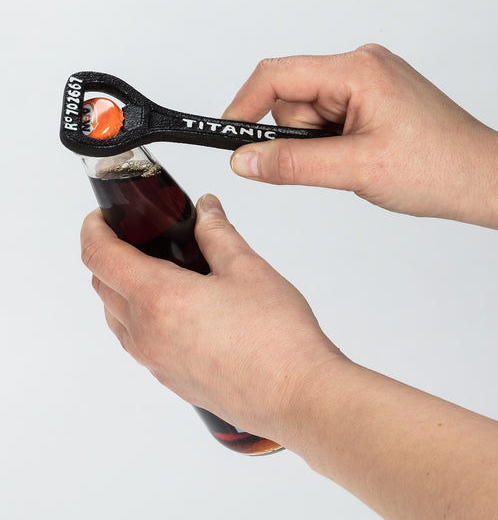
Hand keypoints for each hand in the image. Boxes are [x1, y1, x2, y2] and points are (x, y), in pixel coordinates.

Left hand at [80, 194, 342, 440]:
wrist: (296, 394)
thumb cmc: (276, 336)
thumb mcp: (247, 269)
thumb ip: (218, 234)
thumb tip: (206, 211)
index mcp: (158, 298)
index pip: (99, 256)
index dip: (93, 230)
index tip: (102, 219)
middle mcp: (147, 334)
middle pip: (102, 287)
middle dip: (109, 258)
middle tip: (137, 242)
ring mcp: (156, 363)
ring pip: (117, 319)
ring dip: (123, 292)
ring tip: (159, 276)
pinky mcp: (171, 381)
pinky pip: (138, 345)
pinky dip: (141, 321)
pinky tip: (179, 314)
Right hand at [224, 44, 497, 235]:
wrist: (479, 180)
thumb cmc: (439, 166)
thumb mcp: (355, 169)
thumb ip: (292, 164)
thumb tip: (245, 160)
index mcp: (357, 71)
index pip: (277, 75)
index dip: (244, 105)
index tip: (228, 136)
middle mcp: (360, 69)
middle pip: (291, 99)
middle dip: (297, 138)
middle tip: (330, 162)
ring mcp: (365, 86)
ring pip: (307, 116)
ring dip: (317, 146)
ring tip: (353, 163)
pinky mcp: (369, 104)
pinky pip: (327, 123)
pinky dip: (330, 146)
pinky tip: (357, 158)